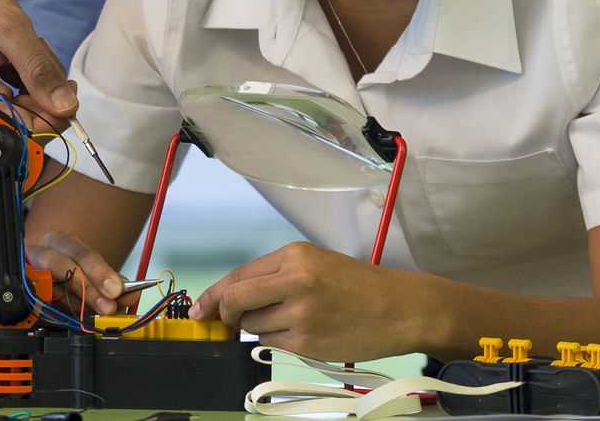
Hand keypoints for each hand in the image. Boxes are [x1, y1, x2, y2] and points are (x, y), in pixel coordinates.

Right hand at [0, 0, 77, 124]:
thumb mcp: (10, 30)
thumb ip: (40, 69)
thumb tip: (68, 107)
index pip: (24, 130)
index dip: (54, 116)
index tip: (68, 89)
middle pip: (24, 119)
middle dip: (44, 90)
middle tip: (44, 53)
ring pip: (20, 106)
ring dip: (35, 81)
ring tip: (30, 46)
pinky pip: (8, 95)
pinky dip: (22, 77)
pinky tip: (19, 53)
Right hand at [26, 230, 129, 318]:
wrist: (31, 281)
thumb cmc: (61, 277)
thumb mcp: (87, 276)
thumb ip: (107, 283)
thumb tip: (129, 291)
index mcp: (60, 242)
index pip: (81, 253)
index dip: (100, 271)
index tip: (117, 290)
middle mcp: (40, 251)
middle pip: (58, 263)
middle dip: (86, 286)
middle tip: (108, 306)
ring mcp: (25, 270)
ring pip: (43, 280)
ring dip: (72, 300)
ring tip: (91, 314)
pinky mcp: (18, 287)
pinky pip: (32, 298)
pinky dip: (49, 309)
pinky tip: (65, 317)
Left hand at [192, 242, 415, 362]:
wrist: (399, 308)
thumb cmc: (357, 286)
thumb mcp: (314, 263)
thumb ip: (274, 276)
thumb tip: (233, 297)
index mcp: (293, 256)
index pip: (238, 275)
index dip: (214, 294)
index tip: (200, 308)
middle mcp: (295, 281)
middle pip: (236, 300)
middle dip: (225, 313)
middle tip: (226, 321)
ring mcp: (301, 313)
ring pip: (254, 326)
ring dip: (259, 328)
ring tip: (290, 320)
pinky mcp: (309, 342)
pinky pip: (273, 345)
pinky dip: (277, 342)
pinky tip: (302, 333)